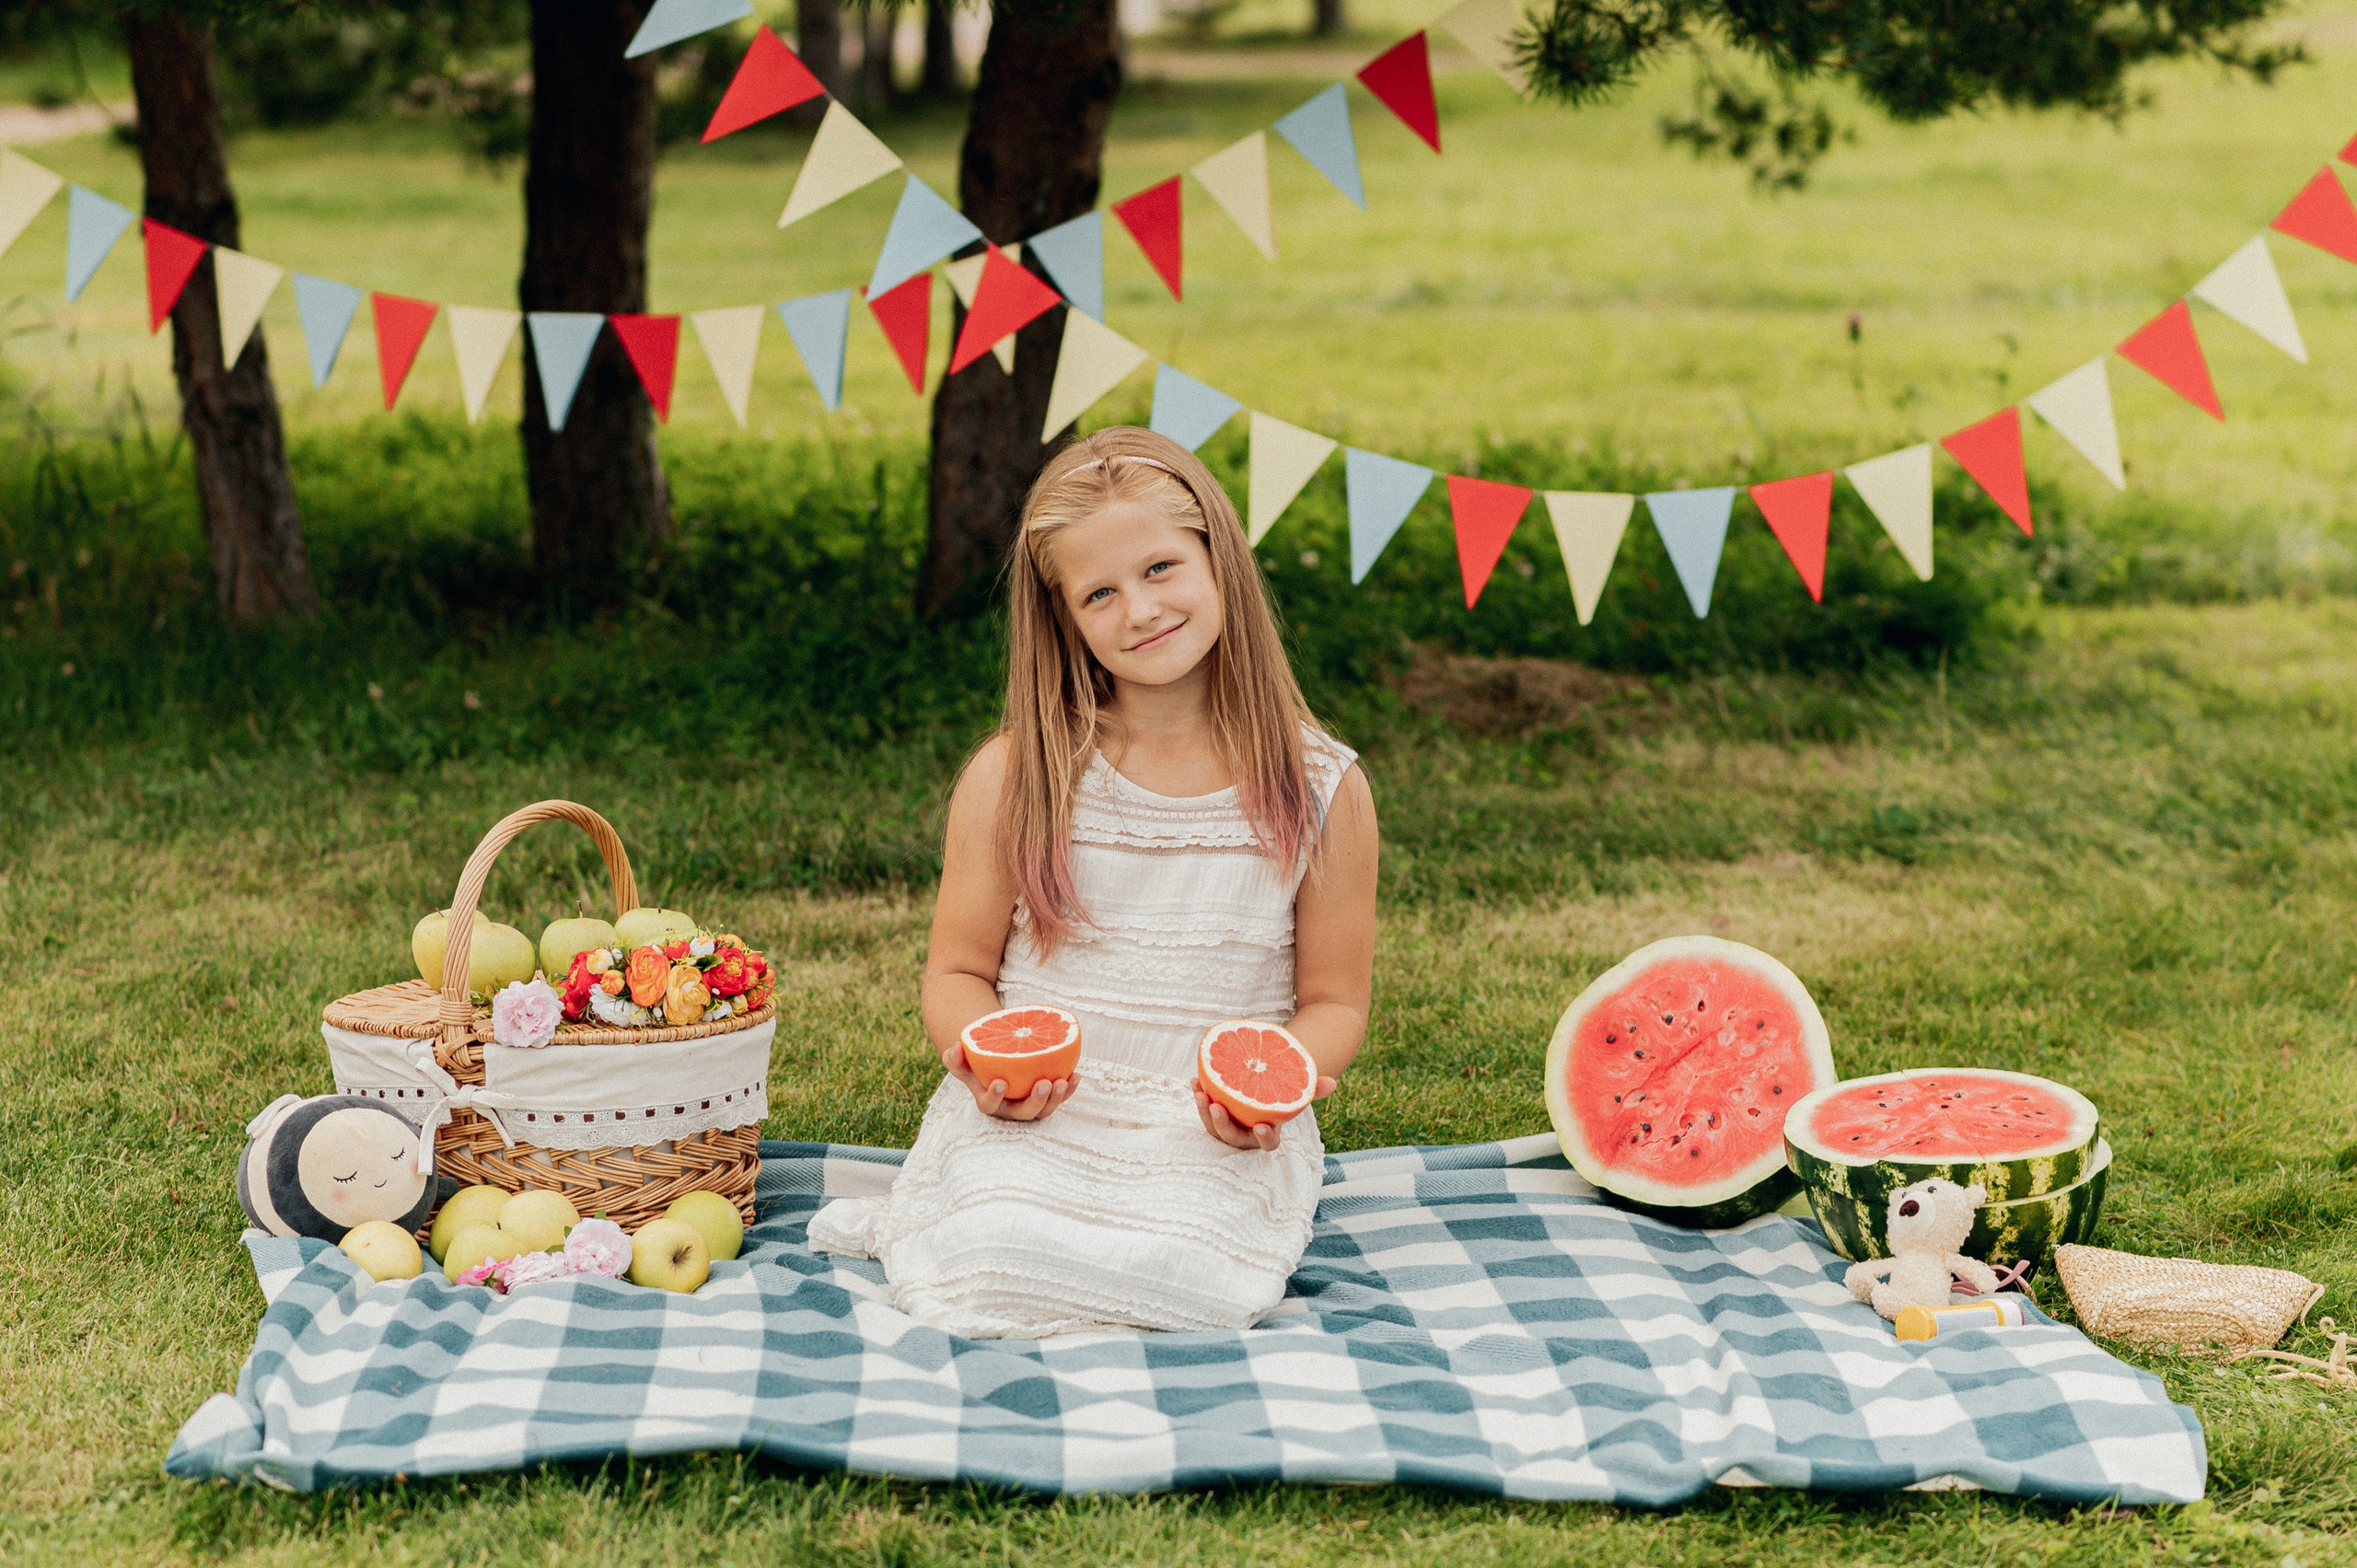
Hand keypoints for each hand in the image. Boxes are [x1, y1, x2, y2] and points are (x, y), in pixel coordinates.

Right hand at [942, 1041, 1077, 1122]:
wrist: (996, 1062)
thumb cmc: (979, 1062)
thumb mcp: (965, 1060)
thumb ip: (955, 1057)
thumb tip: (955, 1048)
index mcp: (989, 1100)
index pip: (989, 1105)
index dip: (994, 1096)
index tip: (1001, 1082)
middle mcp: (1010, 1108)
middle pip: (1024, 1113)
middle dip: (1036, 1101)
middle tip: (1043, 1083)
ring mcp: (1030, 1105)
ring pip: (1045, 1110)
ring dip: (1056, 1098)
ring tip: (1063, 1081)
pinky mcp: (1047, 1099)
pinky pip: (1059, 1098)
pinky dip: (1069, 1089)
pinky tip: (1076, 1075)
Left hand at [1193, 1075, 1336, 1150]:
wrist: (1262, 1090)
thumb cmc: (1280, 1095)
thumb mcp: (1295, 1091)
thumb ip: (1311, 1088)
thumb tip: (1333, 1083)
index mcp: (1268, 1133)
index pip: (1268, 1143)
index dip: (1264, 1138)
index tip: (1261, 1126)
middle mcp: (1246, 1136)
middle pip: (1233, 1138)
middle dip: (1224, 1125)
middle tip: (1219, 1107)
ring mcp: (1228, 1128)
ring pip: (1214, 1128)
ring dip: (1205, 1112)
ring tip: (1201, 1092)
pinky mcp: (1214, 1118)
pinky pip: (1204, 1113)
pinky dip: (1199, 1098)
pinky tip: (1195, 1081)